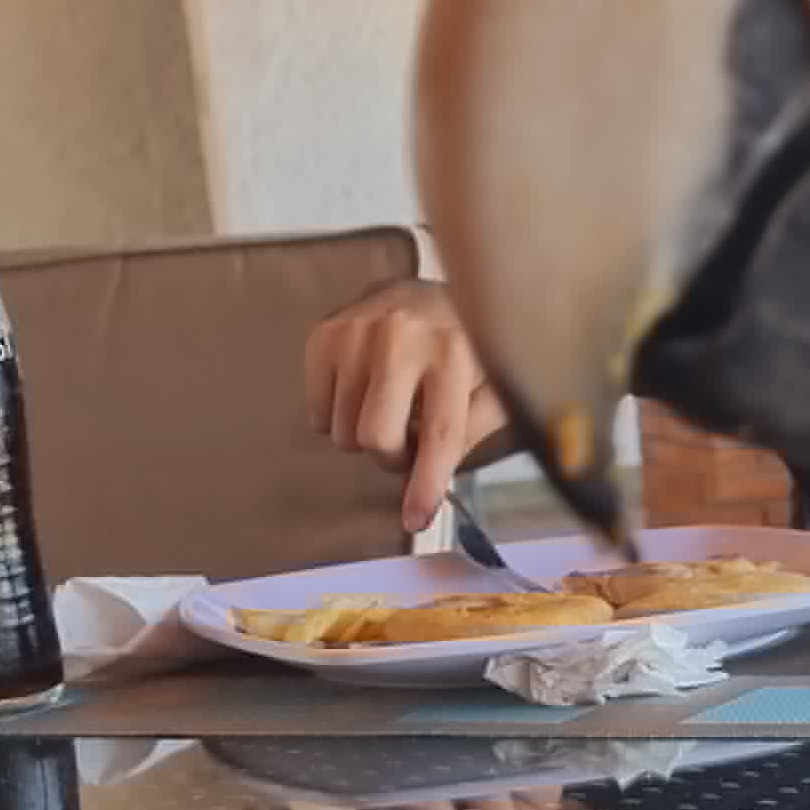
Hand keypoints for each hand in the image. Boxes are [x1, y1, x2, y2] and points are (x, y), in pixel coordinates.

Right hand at [305, 280, 510, 537]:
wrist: (432, 290)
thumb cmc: (467, 348)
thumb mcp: (492, 387)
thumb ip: (472, 434)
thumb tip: (433, 483)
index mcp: (454, 352)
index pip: (439, 433)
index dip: (426, 484)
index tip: (415, 519)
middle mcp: (401, 337)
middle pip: (377, 439)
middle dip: (393, 456)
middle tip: (408, 439)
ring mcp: (356, 332)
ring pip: (343, 431)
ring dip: (366, 435)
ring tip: (388, 407)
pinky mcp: (324, 333)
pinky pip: (317, 412)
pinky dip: (338, 416)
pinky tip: (363, 392)